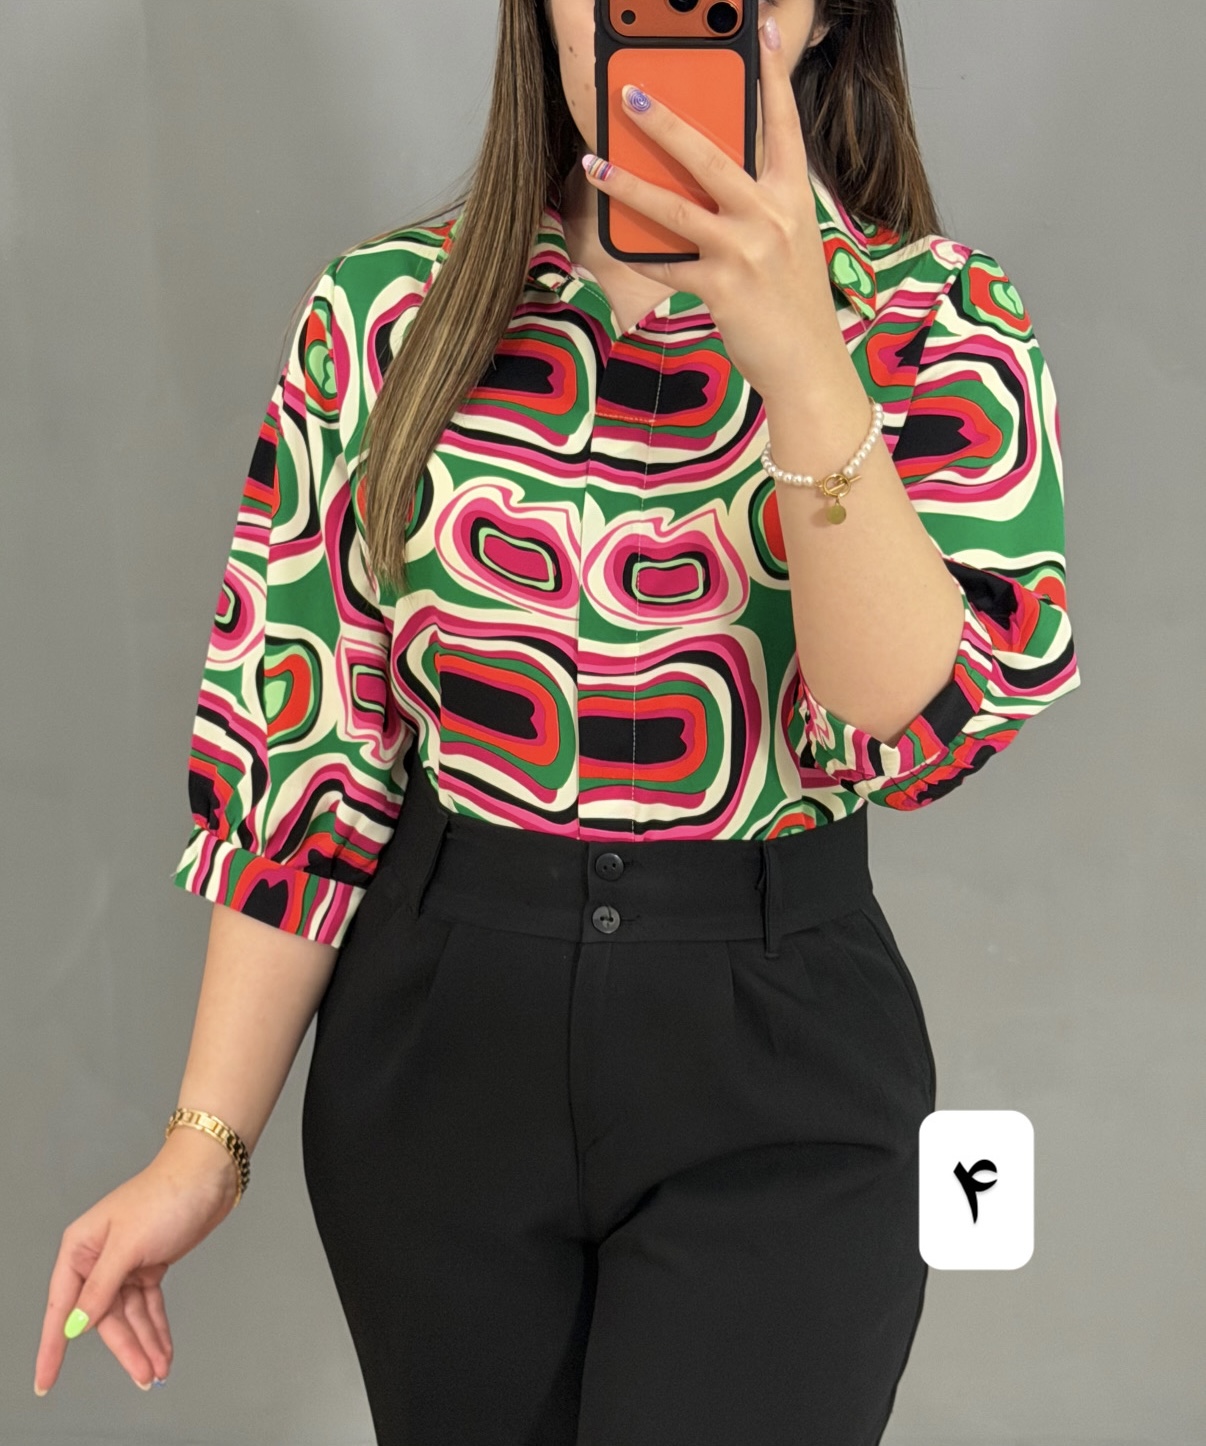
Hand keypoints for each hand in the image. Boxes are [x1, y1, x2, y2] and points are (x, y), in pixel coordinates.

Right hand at [33, 1136, 238, 1395]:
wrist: (208, 1174)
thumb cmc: (165, 1197)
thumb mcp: (128, 1245)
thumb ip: (101, 1288)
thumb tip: (76, 1326)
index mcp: (81, 1248)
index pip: (62, 1306)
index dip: (53, 1346)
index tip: (45, 1382)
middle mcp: (99, 1258)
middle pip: (103, 1317)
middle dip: (125, 1347)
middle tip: (143, 1377)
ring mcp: (126, 1263)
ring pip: (129, 1315)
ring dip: (144, 1342)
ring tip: (158, 1371)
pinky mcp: (151, 1264)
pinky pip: (148, 1305)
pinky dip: (156, 1326)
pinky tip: (164, 1349)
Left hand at [580, 14, 855, 403]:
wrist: (808, 362)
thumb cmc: (794, 301)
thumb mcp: (789, 240)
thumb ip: (757, 205)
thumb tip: (706, 179)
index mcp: (792, 197)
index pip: (783, 123)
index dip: (773, 74)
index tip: (763, 29)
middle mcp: (771, 217)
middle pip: (709, 156)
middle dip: (663, 121)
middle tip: (628, 93)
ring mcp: (746, 252)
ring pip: (675, 208)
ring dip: (628, 184)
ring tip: (595, 162)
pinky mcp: (721, 289)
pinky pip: (668, 266)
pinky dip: (642, 256)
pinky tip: (617, 243)